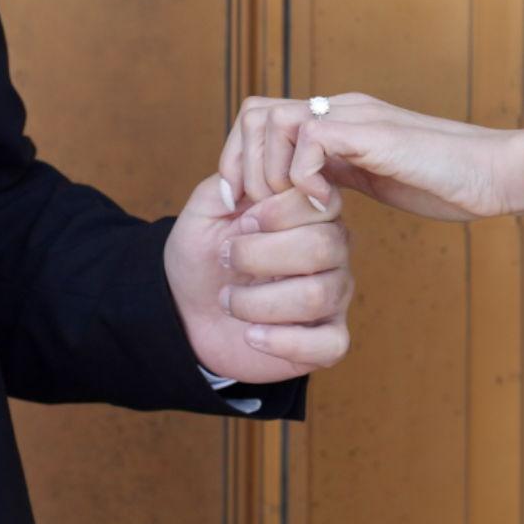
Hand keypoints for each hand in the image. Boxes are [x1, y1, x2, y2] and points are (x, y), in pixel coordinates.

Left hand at [164, 178, 353, 385]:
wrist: (189, 310)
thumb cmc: (205, 257)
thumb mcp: (205, 212)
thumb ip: (228, 184)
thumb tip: (255, 180)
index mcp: (310, 213)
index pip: (321, 202)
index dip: (277, 213)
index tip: (240, 223)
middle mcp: (333, 251)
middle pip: (325, 247)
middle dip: (261, 255)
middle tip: (226, 260)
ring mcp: (334, 295)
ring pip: (319, 295)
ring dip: (258, 301)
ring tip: (228, 301)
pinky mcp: (327, 339)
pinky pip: (330, 343)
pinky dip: (284, 341)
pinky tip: (252, 335)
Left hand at [216, 92, 523, 224]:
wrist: (495, 173)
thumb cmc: (446, 182)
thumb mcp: (377, 178)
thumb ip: (341, 175)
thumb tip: (301, 196)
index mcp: (337, 120)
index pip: (263, 120)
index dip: (241, 160)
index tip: (242, 207)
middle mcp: (339, 109)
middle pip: (255, 112)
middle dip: (241, 165)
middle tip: (254, 210)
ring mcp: (355, 116)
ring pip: (273, 120)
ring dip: (269, 171)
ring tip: (287, 208)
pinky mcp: (371, 131)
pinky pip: (311, 138)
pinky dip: (304, 175)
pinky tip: (324, 205)